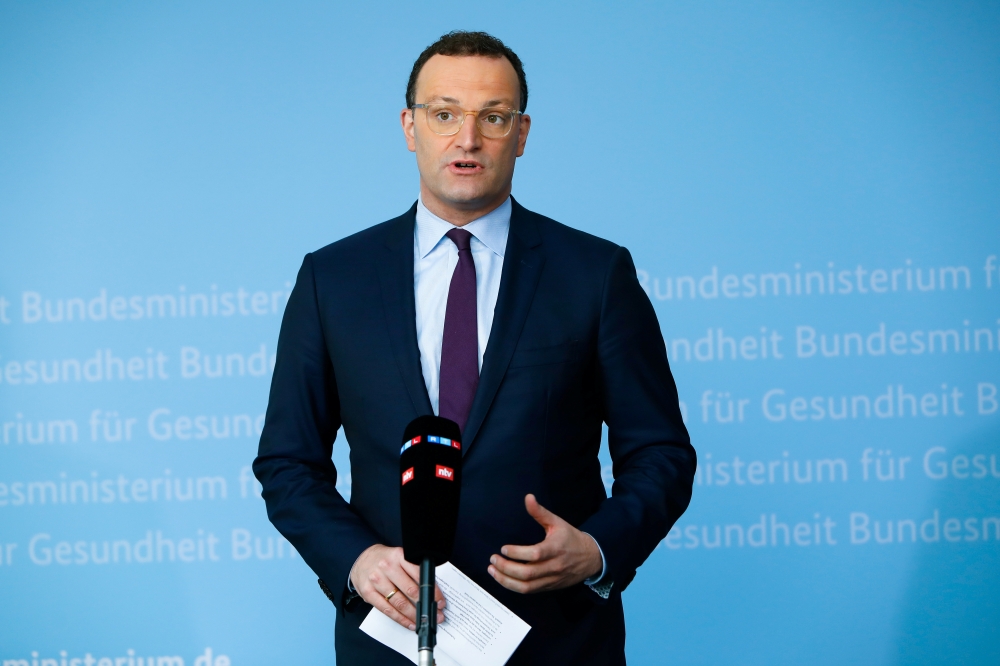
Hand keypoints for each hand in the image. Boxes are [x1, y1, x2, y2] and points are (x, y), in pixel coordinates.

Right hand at [350, 544, 444, 630]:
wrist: (361, 559)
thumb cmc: (385, 560)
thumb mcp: (400, 557)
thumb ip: (414, 569)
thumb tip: (432, 590)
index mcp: (399, 556)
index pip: (420, 574)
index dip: (432, 590)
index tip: (440, 601)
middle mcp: (387, 567)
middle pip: (410, 590)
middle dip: (426, 605)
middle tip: (437, 615)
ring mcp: (376, 580)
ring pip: (399, 603)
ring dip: (414, 615)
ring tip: (424, 622)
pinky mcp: (368, 593)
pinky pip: (387, 610)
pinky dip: (400, 619)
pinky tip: (409, 623)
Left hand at [487, 494, 602, 593]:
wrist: (591, 558)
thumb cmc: (571, 538)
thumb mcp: (557, 522)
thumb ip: (540, 512)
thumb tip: (528, 497)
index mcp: (555, 549)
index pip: (535, 554)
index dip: (517, 553)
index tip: (503, 548)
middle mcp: (553, 567)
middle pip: (527, 573)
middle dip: (506, 568)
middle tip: (493, 560)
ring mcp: (551, 579)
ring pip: (526, 586)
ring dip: (506, 580)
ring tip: (492, 571)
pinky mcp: (549, 587)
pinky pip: (529, 591)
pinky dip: (514, 586)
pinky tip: (503, 578)